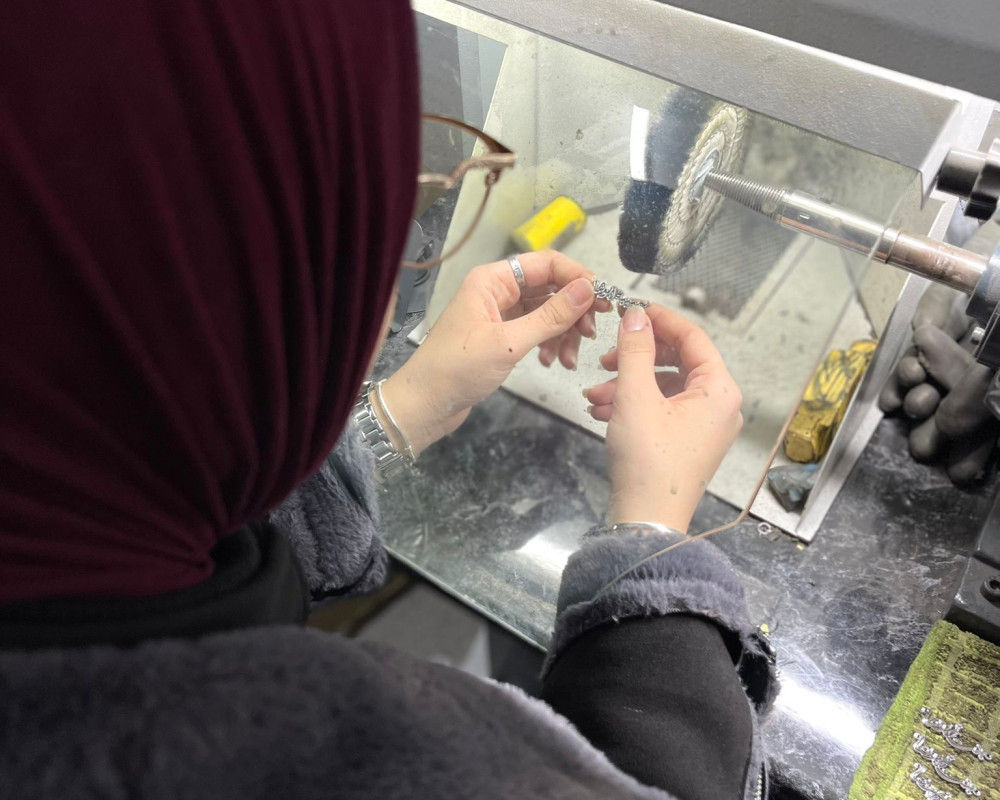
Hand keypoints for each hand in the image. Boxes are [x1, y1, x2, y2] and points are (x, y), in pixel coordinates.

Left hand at [382, 251, 609, 453]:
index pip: (546, 263)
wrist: (425, 404)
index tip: (602, 299)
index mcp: (493, 280)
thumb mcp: (509, 343)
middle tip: (591, 334)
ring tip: (570, 359)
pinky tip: (552, 363)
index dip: (577, 277)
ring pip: (545, 312)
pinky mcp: (501, 336)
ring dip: (563, 332)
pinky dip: (548, 344)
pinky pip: (535, 330)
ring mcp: (499, 313)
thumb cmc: (458, 369)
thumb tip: (588, 288)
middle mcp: (497, 290)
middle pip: (549, 287)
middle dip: (573, 310)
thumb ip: (550, 316)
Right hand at [585, 304, 742, 531]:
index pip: (693, 337)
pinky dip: (633, 405)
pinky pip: (661, 410)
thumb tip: (635, 316)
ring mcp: (704, 427)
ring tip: (594, 394)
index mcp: (719, 390)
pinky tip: (602, 411)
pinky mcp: (687, 443)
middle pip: (677, 362)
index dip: (660, 320)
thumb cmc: (649, 461)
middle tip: (606, 357)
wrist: (647, 520)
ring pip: (663, 388)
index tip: (631, 311)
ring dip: (627, 385)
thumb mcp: (636, 396)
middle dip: (636, 358)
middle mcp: (719, 406)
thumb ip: (635, 350)